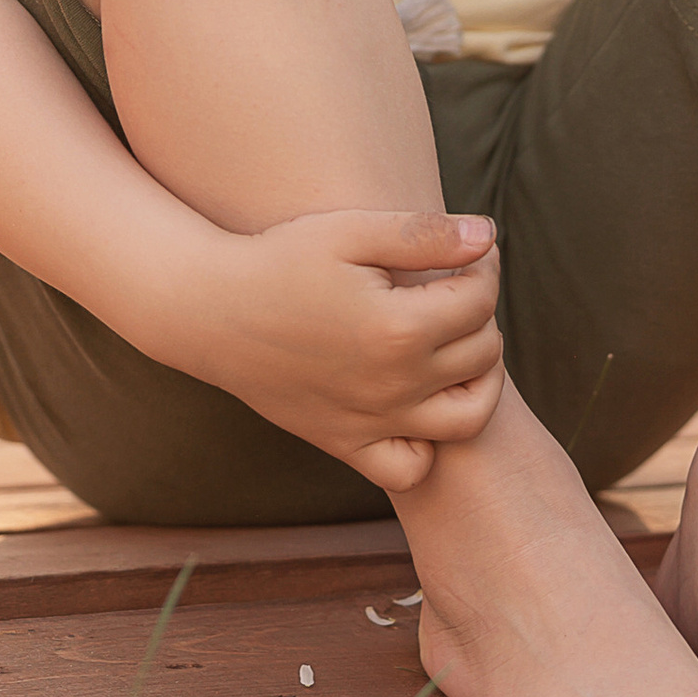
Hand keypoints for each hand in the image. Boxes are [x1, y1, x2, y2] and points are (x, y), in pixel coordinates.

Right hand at [147, 207, 503, 493]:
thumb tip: (488, 237)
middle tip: (456, 284)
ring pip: (469, 416)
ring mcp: (373, 423)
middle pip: (483, 352)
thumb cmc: (280, 260)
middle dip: (482, 311)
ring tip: (456, 343)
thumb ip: (426, 234)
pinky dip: (429, 442)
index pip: (482, 298)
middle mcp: (394, 386)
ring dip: (479, 378)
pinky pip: (412, 468)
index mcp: (400, 329)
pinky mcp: (346, 443)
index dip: (485, 263)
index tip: (470, 247)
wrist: (209, 311)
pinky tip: (418, 401)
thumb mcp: (351, 229)